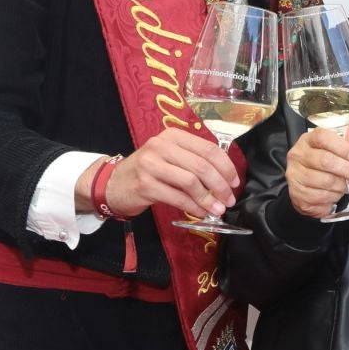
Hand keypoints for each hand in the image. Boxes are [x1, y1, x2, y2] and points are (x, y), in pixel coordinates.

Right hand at [80, 128, 238, 219]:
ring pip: (191, 182)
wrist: (113, 183)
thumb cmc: (148, 171)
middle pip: (202, 166)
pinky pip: (178, 198)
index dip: (226, 167)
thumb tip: (225, 178)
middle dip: (221, 186)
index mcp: (173, 136)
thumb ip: (194, 161)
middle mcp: (161, 146)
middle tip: (229, 200)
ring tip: (218, 209)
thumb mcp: (170, 157)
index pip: (208, 148)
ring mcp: (151, 165)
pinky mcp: (145, 185)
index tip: (235, 182)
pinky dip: (194, 207)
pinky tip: (201, 213)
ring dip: (209, 199)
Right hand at [286, 126, 348, 218]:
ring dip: (342, 186)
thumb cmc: (321, 166)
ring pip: (325, 181)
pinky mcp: (296, 193)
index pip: (322, 137)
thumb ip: (345, 142)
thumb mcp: (333, 151)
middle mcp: (298, 156)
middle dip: (348, 170)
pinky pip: (320, 197)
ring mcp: (295, 175)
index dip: (342, 147)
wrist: (304, 187)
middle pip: (325, 160)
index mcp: (307, 141)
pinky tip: (335, 195)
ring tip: (347, 187)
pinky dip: (333, 198)